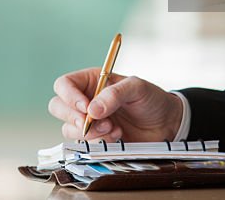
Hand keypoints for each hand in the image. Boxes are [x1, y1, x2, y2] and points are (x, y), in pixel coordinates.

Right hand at [48, 68, 182, 141]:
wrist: (166, 123)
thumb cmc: (151, 99)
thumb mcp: (137, 88)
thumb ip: (114, 94)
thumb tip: (92, 110)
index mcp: (91, 81)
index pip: (64, 84)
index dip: (69, 96)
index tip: (85, 108)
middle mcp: (85, 100)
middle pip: (58, 107)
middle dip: (73, 117)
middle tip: (92, 122)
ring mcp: (89, 121)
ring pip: (69, 128)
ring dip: (89, 131)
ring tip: (113, 128)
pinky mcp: (96, 139)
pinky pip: (84, 143)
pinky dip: (99, 141)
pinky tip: (118, 135)